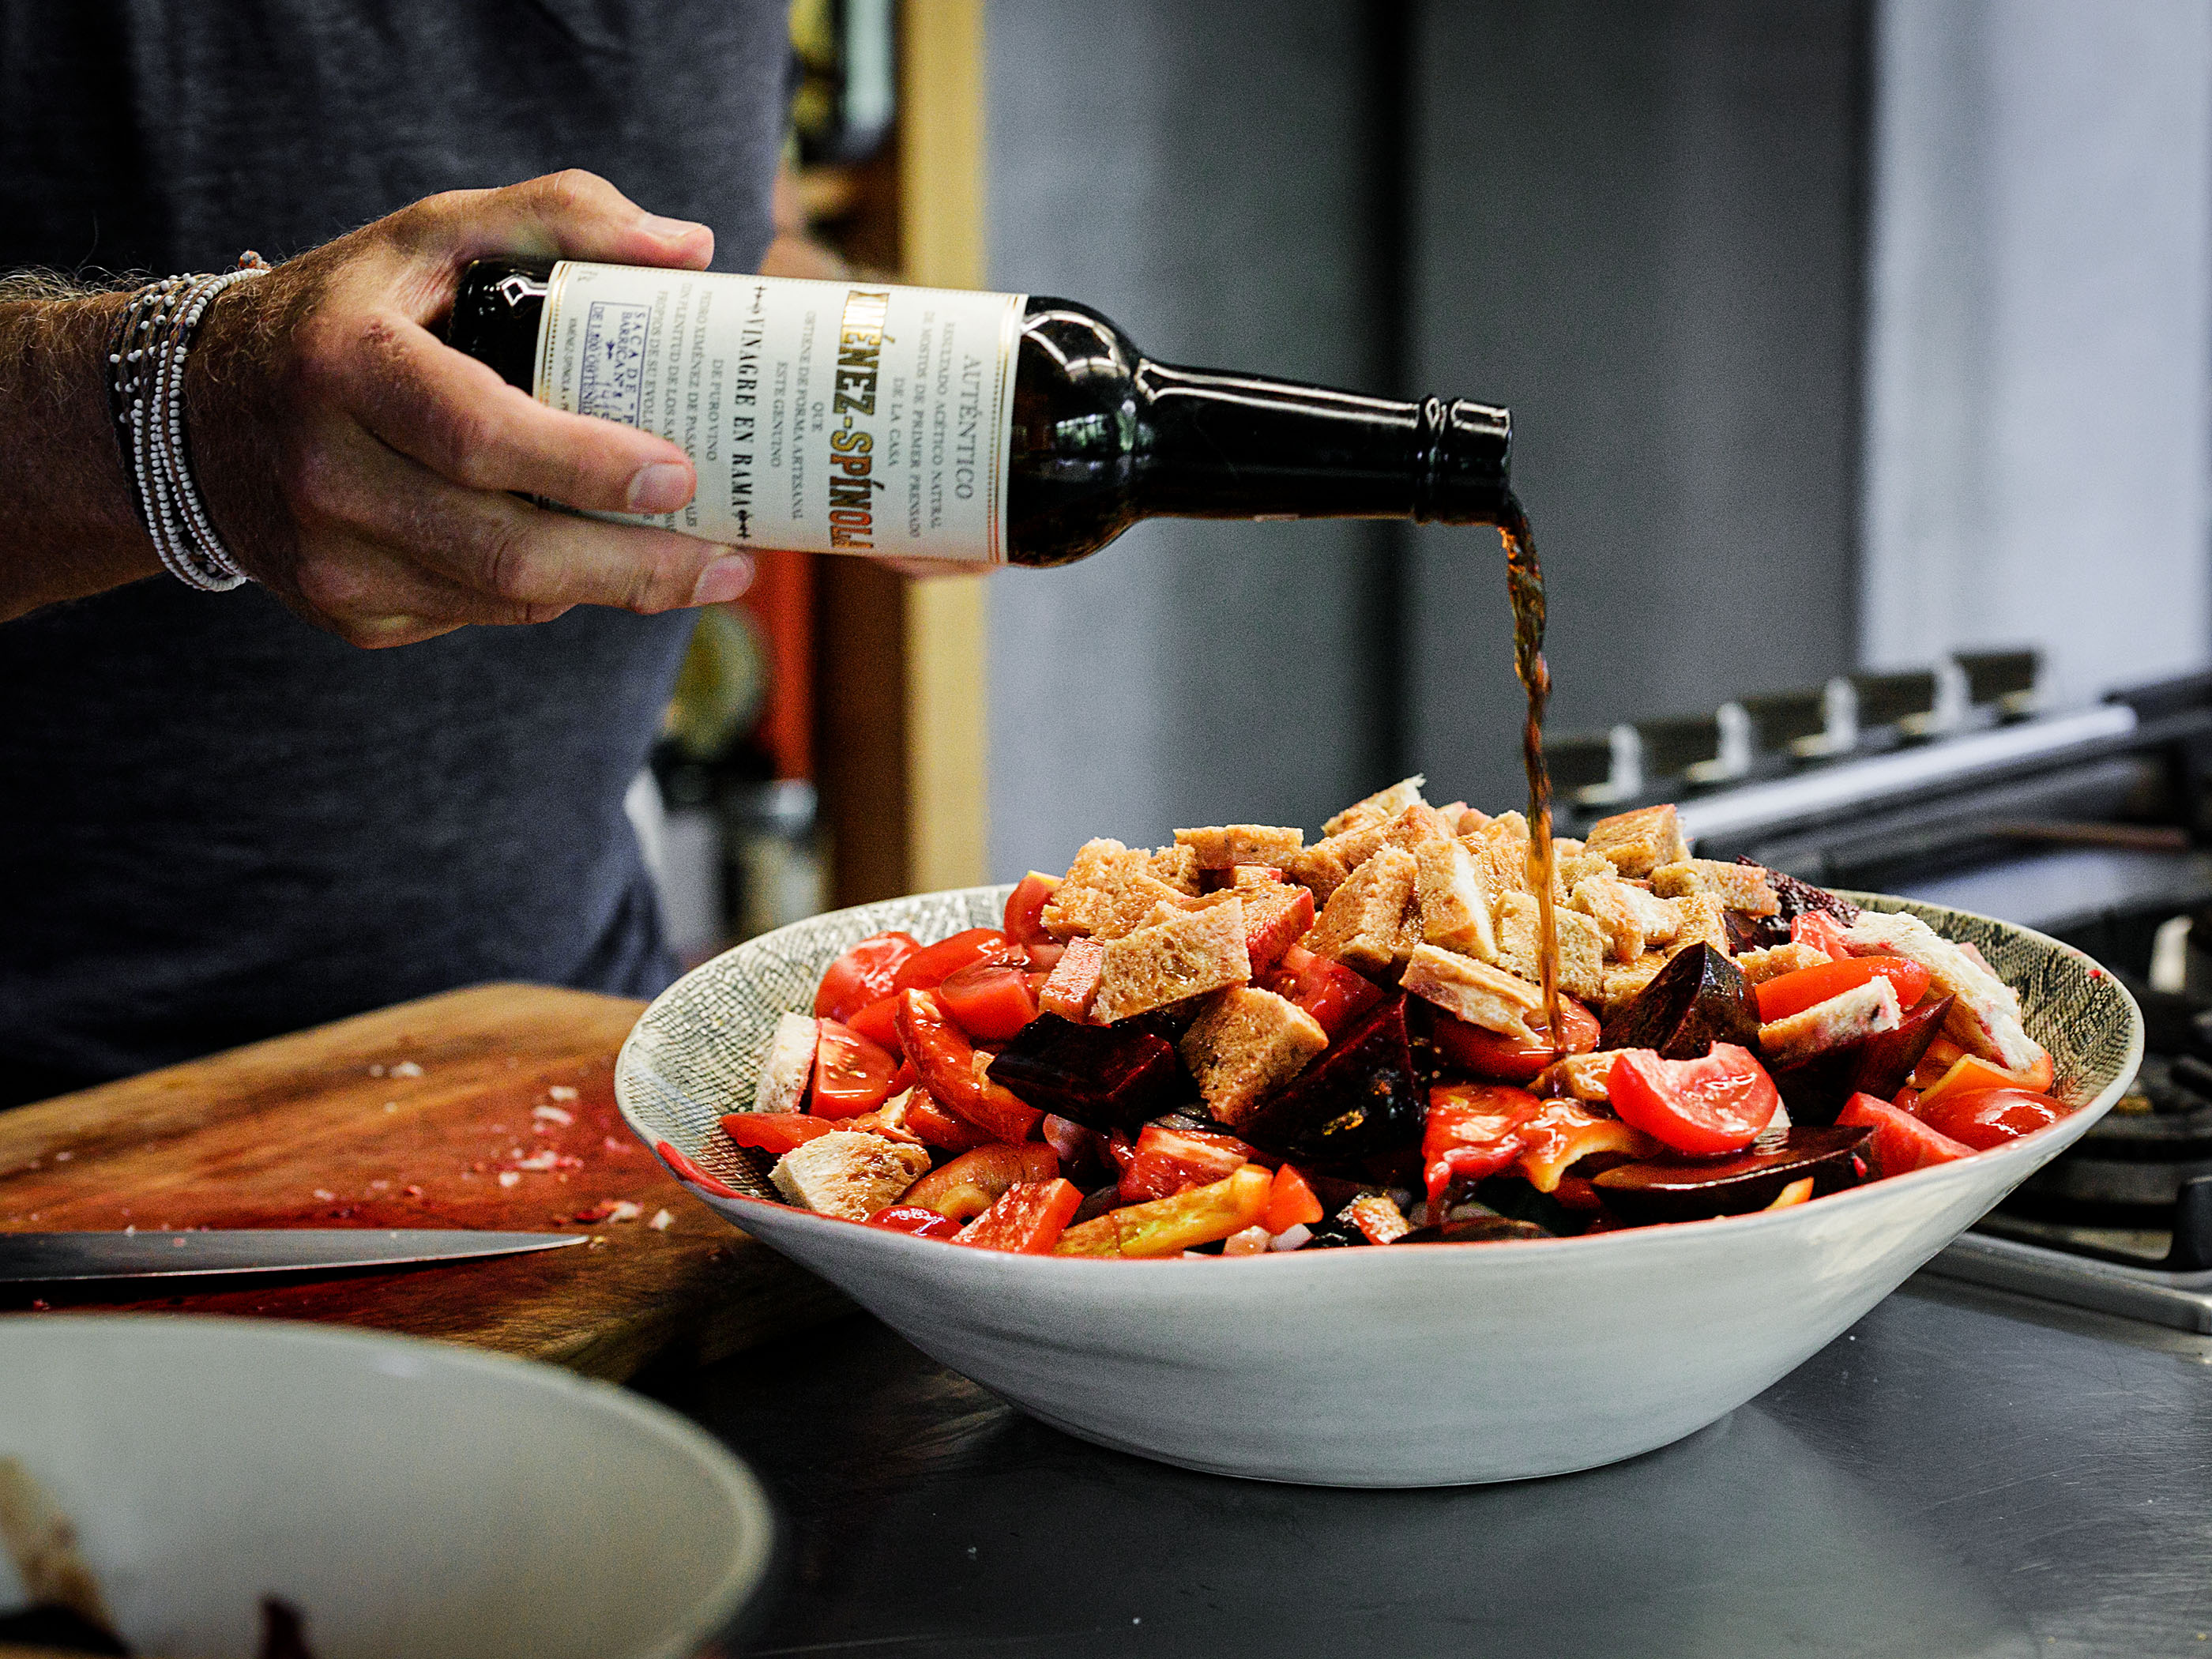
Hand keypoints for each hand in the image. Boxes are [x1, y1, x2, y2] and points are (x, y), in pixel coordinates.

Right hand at [186, 171, 753, 647]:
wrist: (202, 409)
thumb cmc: (347, 313)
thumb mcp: (431, 237)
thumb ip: (557, 216)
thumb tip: (688, 250)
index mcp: (345, 366)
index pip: (480, 435)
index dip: (586, 466)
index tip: (681, 475)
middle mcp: (326, 475)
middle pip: (510, 551)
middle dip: (637, 566)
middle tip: (729, 558)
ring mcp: (332, 561)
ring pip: (505, 599)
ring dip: (611, 587)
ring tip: (695, 563)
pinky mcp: (349, 615)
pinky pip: (478, 615)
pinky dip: (546, 593)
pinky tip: (588, 560)